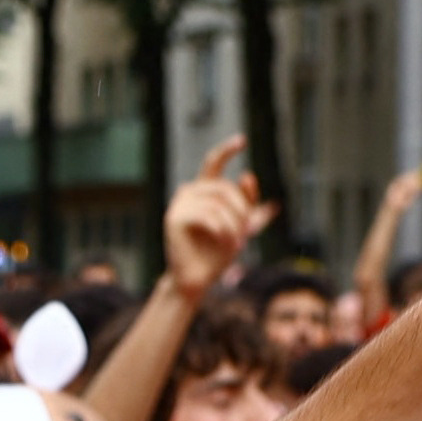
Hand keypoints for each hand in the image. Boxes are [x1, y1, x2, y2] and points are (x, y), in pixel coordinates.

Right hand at [160, 137, 269, 295]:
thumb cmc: (216, 254)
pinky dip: (221, 230)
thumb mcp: (239, 226)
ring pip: (218, 203)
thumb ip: (246, 204)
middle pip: (225, 188)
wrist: (196, 280)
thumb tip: (247, 175)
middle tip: (246, 234)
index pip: (213, 163)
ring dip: (233, 225)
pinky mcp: (174, 218)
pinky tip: (222, 241)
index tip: (242, 140)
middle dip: (241, 211)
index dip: (227, 150)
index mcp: (203, 191)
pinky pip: (208, 216)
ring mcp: (179, 204)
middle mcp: (188, 192)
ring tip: (235, 243)